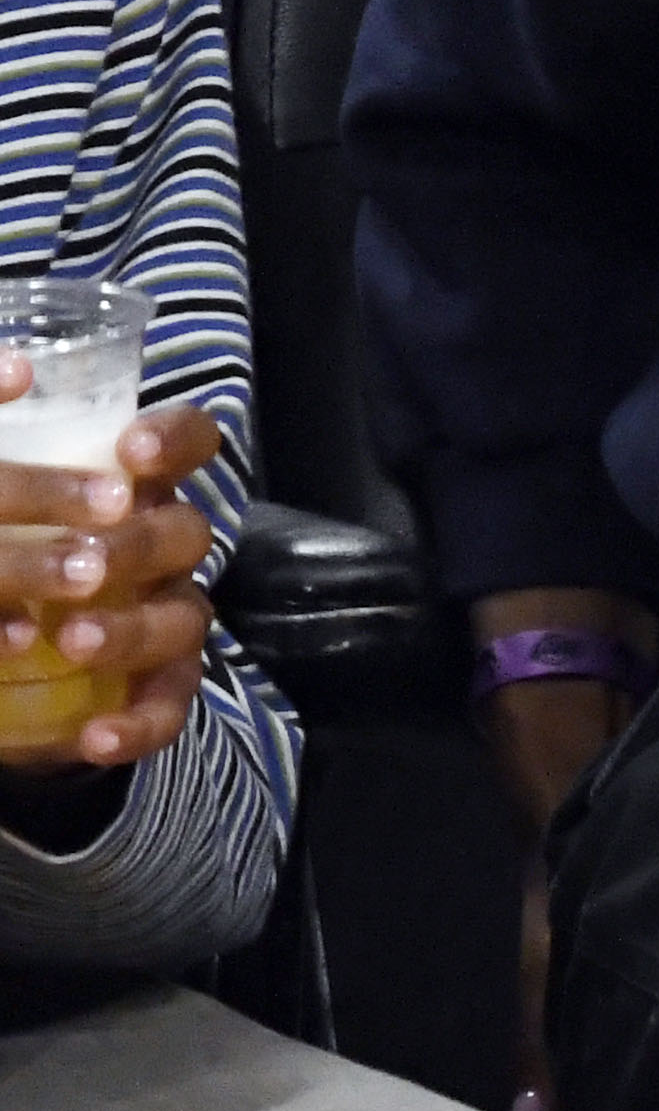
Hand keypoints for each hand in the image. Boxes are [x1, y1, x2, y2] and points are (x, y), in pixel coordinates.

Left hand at [0, 392, 227, 782]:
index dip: (175, 442)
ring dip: (129, 631)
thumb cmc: (14, 550)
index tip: (128, 452)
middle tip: (86, 564)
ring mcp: (169, 616)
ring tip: (70, 642)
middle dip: (141, 546)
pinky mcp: (158, 686)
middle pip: (188, 532)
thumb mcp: (8, 505)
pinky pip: (168, 706)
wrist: (11, 653)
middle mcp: (164, 548)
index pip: (189, 441)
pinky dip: (136, 724)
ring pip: (181, 619)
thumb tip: (8, 372)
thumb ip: (6, 449)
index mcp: (134, 489)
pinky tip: (93, 739)